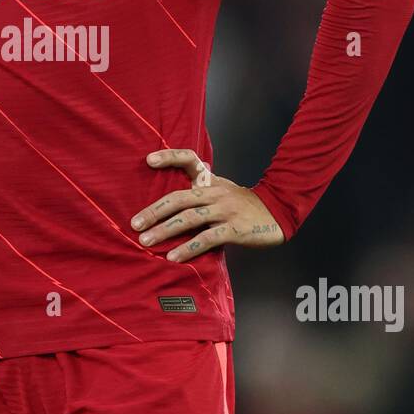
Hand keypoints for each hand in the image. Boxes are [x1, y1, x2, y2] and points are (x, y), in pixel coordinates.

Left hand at [130, 147, 283, 260]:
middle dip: (154, 211)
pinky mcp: (234, 228)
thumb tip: (181, 182)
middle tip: (135, 224)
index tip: (149, 160)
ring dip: (164, 231)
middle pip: (179, 198)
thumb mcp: (222, 188)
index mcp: (210, 180)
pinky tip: (173, 257)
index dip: (169, 157)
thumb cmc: (244, 203)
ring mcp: (225, 210)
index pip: (189, 159)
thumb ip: (201, 186)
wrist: (278, 212)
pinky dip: (188, 248)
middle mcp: (215, 192)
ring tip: (146, 241)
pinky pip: (207, 238)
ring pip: (189, 218)